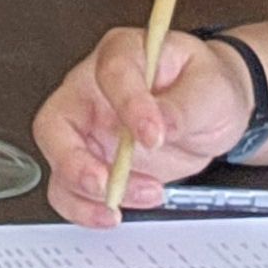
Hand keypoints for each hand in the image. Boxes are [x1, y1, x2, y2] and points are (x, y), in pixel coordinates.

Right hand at [34, 27, 255, 226]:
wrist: (211, 113)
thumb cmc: (204, 87)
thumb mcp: (211, 89)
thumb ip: (186, 105)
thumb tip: (162, 124)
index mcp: (124, 53)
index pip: (112, 72)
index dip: (129, 104)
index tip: (155, 135)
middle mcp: (92, 90)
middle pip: (56, 121)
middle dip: (74, 159)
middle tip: (106, 182)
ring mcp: (87, 129)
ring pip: (58, 163)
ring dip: (86, 192)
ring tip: (130, 200)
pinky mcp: (92, 162)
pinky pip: (70, 190)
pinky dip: (85, 208)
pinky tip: (113, 213)